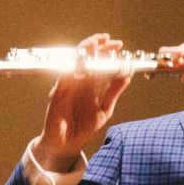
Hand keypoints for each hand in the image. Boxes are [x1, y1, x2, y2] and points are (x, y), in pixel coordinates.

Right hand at [32, 34, 132, 171]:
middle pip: (85, 58)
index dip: (107, 51)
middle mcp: (78, 81)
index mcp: (90, 84)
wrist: (67, 145)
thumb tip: (126, 76)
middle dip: (95, 46)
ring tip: (93, 45)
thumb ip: (113, 92)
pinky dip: (71, 71)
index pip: (98, 62)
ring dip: (82, 53)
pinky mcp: (57, 95)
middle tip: (106, 39)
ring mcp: (67, 86)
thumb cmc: (83, 127)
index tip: (118, 44)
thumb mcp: (104, 109)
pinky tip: (80, 66)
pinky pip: (63, 80)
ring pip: (73, 64)